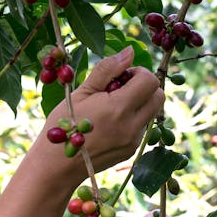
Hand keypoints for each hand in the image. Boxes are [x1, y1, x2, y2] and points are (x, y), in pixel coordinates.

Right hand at [42, 47, 163, 171]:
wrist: (57, 165)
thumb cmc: (63, 124)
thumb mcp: (81, 92)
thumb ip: (107, 70)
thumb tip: (130, 51)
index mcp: (119, 108)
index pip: (150, 81)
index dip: (138, 72)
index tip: (121, 76)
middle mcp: (132, 126)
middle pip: (159, 96)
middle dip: (145, 86)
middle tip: (121, 88)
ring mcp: (133, 141)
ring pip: (152, 112)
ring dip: (140, 103)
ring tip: (113, 106)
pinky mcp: (131, 151)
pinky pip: (142, 128)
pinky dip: (133, 119)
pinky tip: (110, 123)